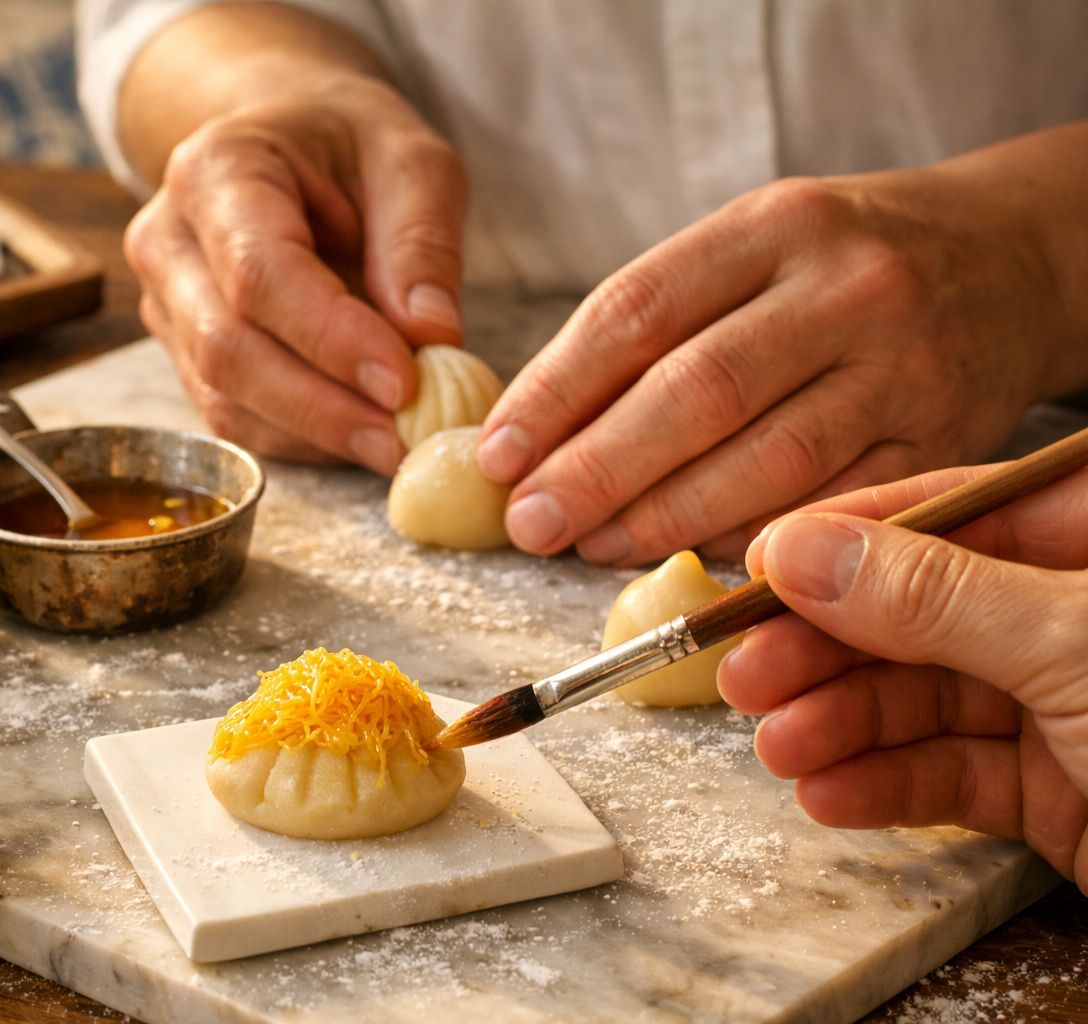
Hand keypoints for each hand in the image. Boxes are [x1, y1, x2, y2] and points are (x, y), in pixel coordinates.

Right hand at [126, 72, 466, 474]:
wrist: (288, 145)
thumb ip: (422, 240)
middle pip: (228, 348)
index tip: (405, 381)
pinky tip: (360, 435)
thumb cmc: (350, 146)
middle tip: (405, 437)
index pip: (260, 273)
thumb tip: (432, 336)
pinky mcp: (183, 352)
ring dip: (314, 434)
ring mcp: (166, 303)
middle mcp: (169, 240)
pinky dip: (301, 439)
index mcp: (217, 170)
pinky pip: (234, 416)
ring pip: (225, 396)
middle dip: (322, 406)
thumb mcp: (409, 160)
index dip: (331, 338)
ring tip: (396, 442)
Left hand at [478, 166, 1082, 562]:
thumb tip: (537, 430)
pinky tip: (684, 556)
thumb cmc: (837, 261)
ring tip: (590, 544)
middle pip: (699, 394)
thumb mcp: (749, 245)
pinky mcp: (943, 441)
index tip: (497, 454)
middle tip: (530, 522)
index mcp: (776, 225)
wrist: (1008, 257)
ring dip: (662, 519)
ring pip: (766, 464)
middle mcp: (846, 290)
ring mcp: (903, 368)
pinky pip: (830, 508)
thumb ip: (654, 323)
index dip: (556, 392)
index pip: (639, 310)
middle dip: (597, 470)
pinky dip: (747, 541)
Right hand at [715, 464, 1087, 890]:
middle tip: (744, 672)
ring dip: (842, 725)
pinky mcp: (1063, 790)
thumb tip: (805, 548)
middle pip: (924, 610)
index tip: (757, 568)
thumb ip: (937, 597)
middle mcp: (1083, 611)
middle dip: (830, 647)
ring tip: (776, 746)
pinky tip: (828, 792)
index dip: (848, 538)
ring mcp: (1073, 702)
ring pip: (928, 698)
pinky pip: (955, 774)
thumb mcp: (1081, 648)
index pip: (956, 509)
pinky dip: (887, 787)